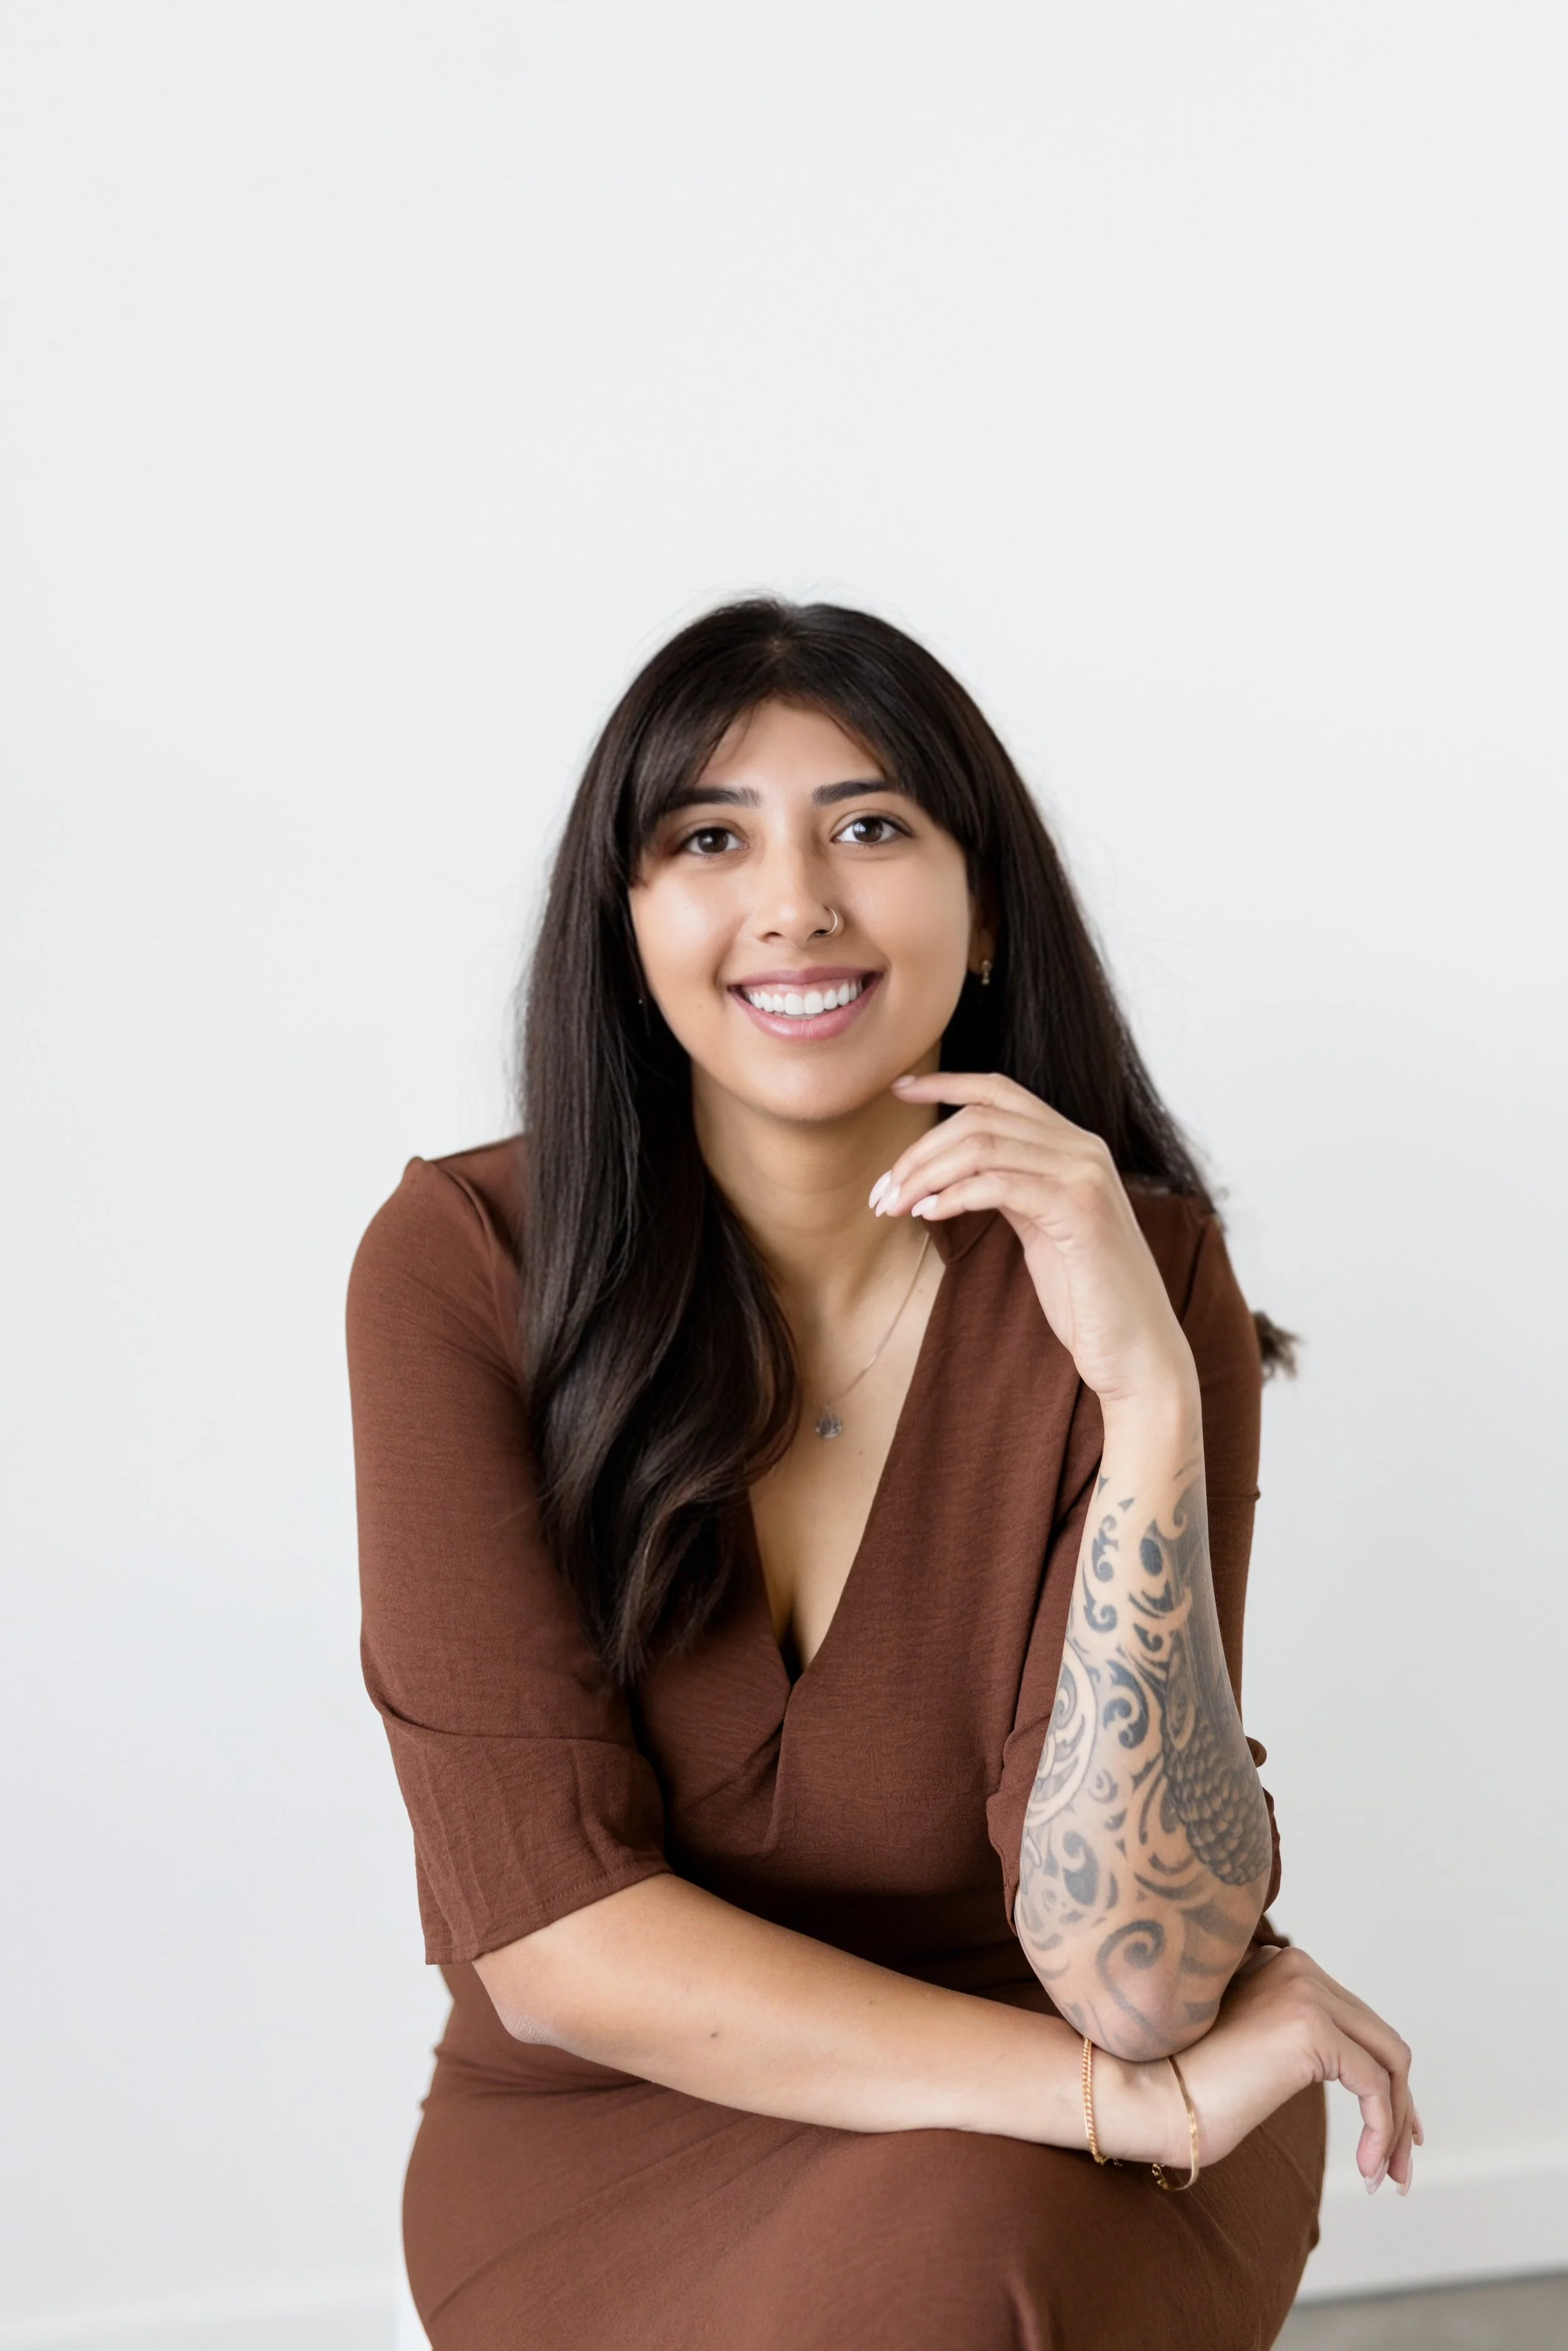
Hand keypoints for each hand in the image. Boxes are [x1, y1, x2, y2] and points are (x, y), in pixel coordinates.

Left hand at [873, 1071, 1192, 1409]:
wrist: (1136, 1349)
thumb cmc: (1085, 1295)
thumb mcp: (1042, 1226)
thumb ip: (1012, 1188)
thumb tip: (956, 1172)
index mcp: (1074, 1147)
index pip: (1000, 1091)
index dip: (945, 1083)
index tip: (897, 1090)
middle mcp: (1084, 1150)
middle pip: (980, 1119)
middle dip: (919, 1151)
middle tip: (881, 1192)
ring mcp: (1086, 1177)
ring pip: (983, 1146)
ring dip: (924, 1174)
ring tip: (892, 1206)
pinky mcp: (1080, 1213)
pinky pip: (999, 1185)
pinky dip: (953, 1195)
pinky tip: (926, 1215)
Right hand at [1127, 1945, 1421, 2190]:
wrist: (1147, 2091)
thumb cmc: (1184, 2083)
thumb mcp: (1254, 2048)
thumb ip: (1293, 2038)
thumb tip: (1351, 2073)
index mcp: (1281, 1963)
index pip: (1356, 2020)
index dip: (1381, 2078)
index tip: (1391, 2131)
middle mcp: (1298, 1965)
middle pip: (1381, 2038)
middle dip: (1399, 2105)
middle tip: (1398, 2167)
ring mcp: (1306, 1991)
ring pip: (1389, 2060)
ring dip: (1395, 2123)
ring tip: (1386, 2177)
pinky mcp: (1311, 2028)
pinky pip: (1375, 2085)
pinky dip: (1382, 2129)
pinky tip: (1367, 2169)